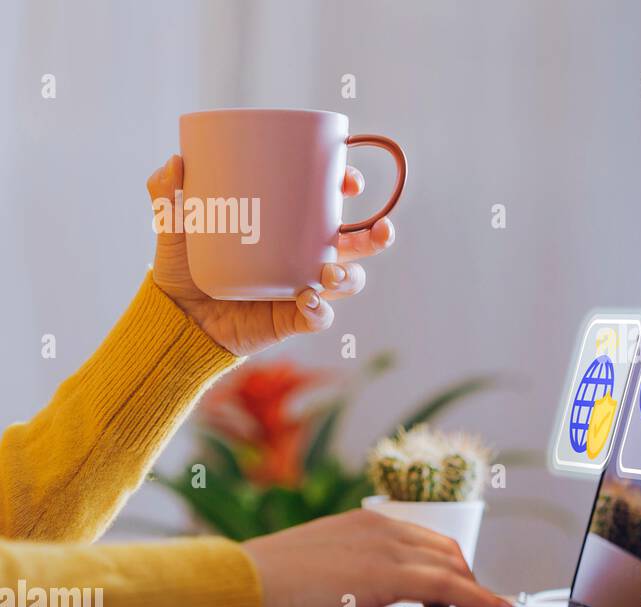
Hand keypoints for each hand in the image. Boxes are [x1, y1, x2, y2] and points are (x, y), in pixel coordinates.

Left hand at [146, 155, 395, 355]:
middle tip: (380, 230)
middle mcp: (303, 256)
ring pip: (347, 281)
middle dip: (376, 236)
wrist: (175, 318)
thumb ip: (169, 194)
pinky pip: (320, 317)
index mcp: (288, 226)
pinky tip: (308, 301)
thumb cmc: (182, 268)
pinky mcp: (292, 319)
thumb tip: (174, 162)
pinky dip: (320, 311)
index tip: (350, 182)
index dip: (347, 189)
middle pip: (354, 243)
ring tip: (330, 275)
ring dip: (350, 276)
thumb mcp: (176, 226)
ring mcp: (302, 288)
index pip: (329, 203)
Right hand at [241, 509, 515, 606]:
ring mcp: (386, 547)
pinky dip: (481, 602)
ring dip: (480, 604)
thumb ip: (346, 574)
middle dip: (472, 590)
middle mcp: (381, 526)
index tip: (462, 604)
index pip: (428, 544)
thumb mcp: (317, 571)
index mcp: (365, 522)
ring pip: (455, 572)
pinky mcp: (386, 574)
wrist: (236, 585)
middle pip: (449, 556)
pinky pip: (450, 588)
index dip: (454, 575)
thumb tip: (356, 596)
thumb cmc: (263, 585)